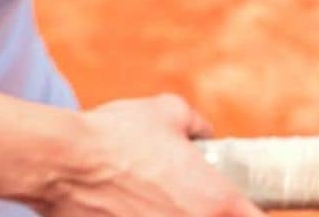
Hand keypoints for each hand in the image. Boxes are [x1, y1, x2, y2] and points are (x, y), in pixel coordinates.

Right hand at [43, 95, 265, 216]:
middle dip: (210, 215)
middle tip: (186, 200)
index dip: (252, 214)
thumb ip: (197, 124)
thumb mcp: (168, 112)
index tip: (242, 208)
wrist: (65, 163)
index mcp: (216, 201)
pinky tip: (130, 210)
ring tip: (153, 204)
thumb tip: (203, 134)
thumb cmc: (117, 136)